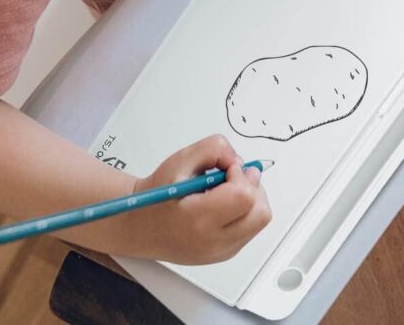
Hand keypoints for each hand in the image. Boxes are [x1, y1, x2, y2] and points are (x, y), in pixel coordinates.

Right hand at [125, 135, 271, 263]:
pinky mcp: (225, 254)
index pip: (244, 196)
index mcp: (198, 219)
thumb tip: (239, 160)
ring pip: (259, 220)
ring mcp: (221, 252)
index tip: (225, 168)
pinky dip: (245, 211)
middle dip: (252, 186)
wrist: (142, 226)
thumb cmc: (158, 194)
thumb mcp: (180, 160)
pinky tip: (223, 204)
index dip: (240, 175)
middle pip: (260, 212)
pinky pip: (251, 228)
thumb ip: (213, 149)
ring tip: (225, 190)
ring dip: (251, 199)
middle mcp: (212, 242)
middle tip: (230, 177)